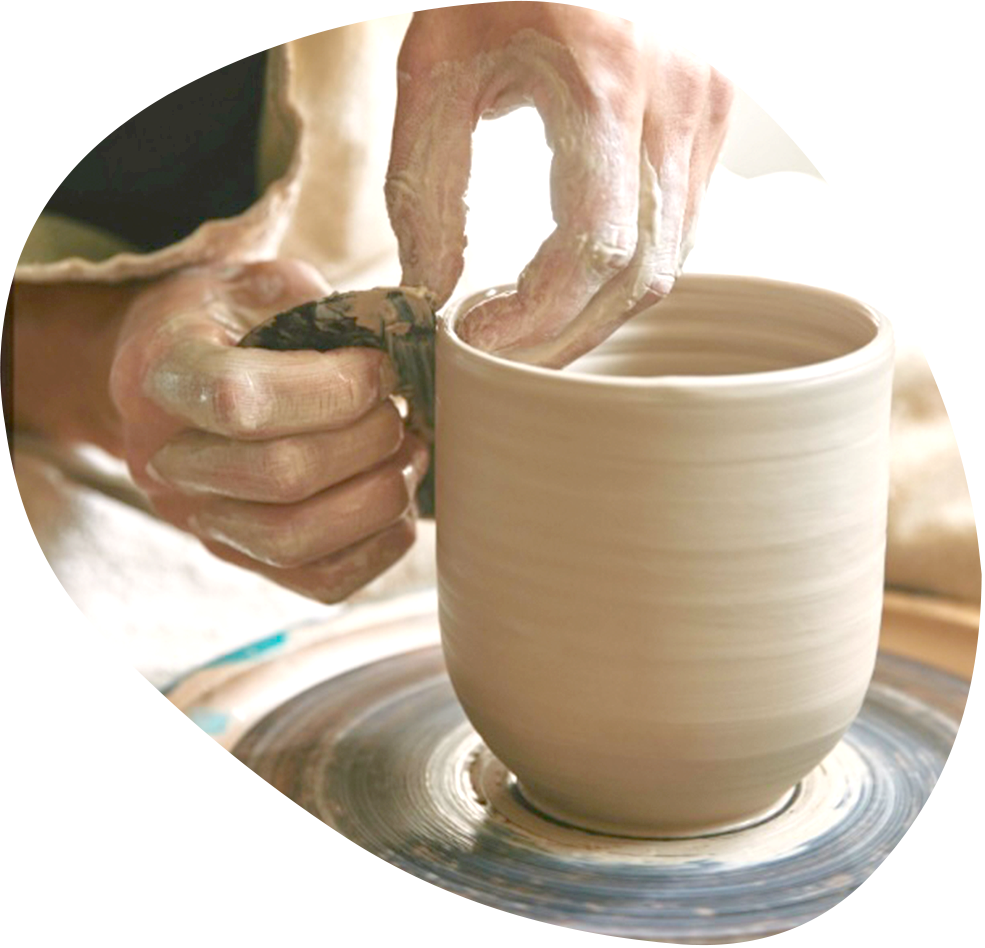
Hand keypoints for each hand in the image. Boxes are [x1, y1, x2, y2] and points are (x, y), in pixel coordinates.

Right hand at [108, 260, 428, 601]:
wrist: (178, 373)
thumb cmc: (233, 321)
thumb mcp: (266, 285)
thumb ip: (324, 313)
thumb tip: (411, 349)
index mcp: (162, 370)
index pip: (238, 402)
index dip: (332, 389)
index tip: (377, 366)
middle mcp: (168, 458)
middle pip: (280, 476)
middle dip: (368, 439)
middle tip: (399, 407)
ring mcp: (201, 518)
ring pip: (296, 539)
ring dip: (379, 495)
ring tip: (410, 450)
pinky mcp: (244, 557)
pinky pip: (321, 581)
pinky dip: (380, 545)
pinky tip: (399, 498)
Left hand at [386, 2, 732, 365]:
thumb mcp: (434, 73)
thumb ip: (425, 188)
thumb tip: (432, 294)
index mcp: (604, 81)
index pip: (593, 249)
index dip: (537, 316)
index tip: (479, 340)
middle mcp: (676, 99)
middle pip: (639, 274)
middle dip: (566, 335)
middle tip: (503, 356)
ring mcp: (706, 107)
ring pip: (668, 264)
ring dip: (596, 313)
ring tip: (526, 322)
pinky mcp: (712, 117)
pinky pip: (677, 231)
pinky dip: (622, 274)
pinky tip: (568, 281)